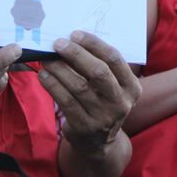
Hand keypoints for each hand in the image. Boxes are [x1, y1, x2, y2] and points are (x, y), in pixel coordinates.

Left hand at [38, 31, 140, 154]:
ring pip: (79, 86)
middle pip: (98, 72)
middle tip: (58, 43)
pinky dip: (52, 85)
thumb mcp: (113, 89)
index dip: (94, 44)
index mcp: (132, 87)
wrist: (98, 143)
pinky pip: (66, 101)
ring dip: (60, 69)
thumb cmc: (102, 104)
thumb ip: (102, 68)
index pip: (114, 59)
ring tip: (46, 59)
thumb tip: (75, 41)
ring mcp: (104, 116)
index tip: (75, 34)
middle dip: (76, 54)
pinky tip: (43, 76)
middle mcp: (121, 102)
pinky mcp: (85, 126)